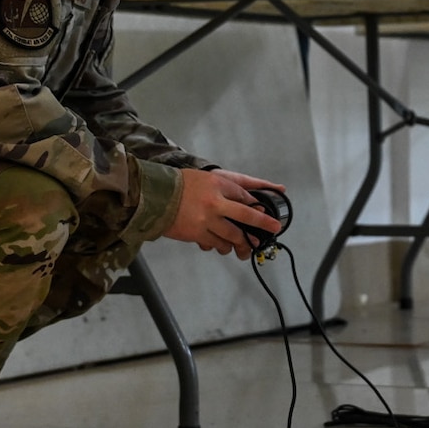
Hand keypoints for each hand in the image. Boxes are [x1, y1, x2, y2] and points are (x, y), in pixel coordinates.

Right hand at [166, 168, 284, 259]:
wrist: (154, 197)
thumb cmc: (178, 185)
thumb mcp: (205, 179)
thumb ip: (225, 188)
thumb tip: (245, 201)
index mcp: (217, 184)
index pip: (244, 196)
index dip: (256, 206)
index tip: (263, 212)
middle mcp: (215, 201)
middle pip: (246, 215)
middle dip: (262, 224)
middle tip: (274, 229)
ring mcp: (207, 219)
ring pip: (232, 235)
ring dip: (241, 243)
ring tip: (246, 249)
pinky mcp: (197, 233)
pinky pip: (215, 244)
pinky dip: (221, 246)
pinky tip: (223, 247)